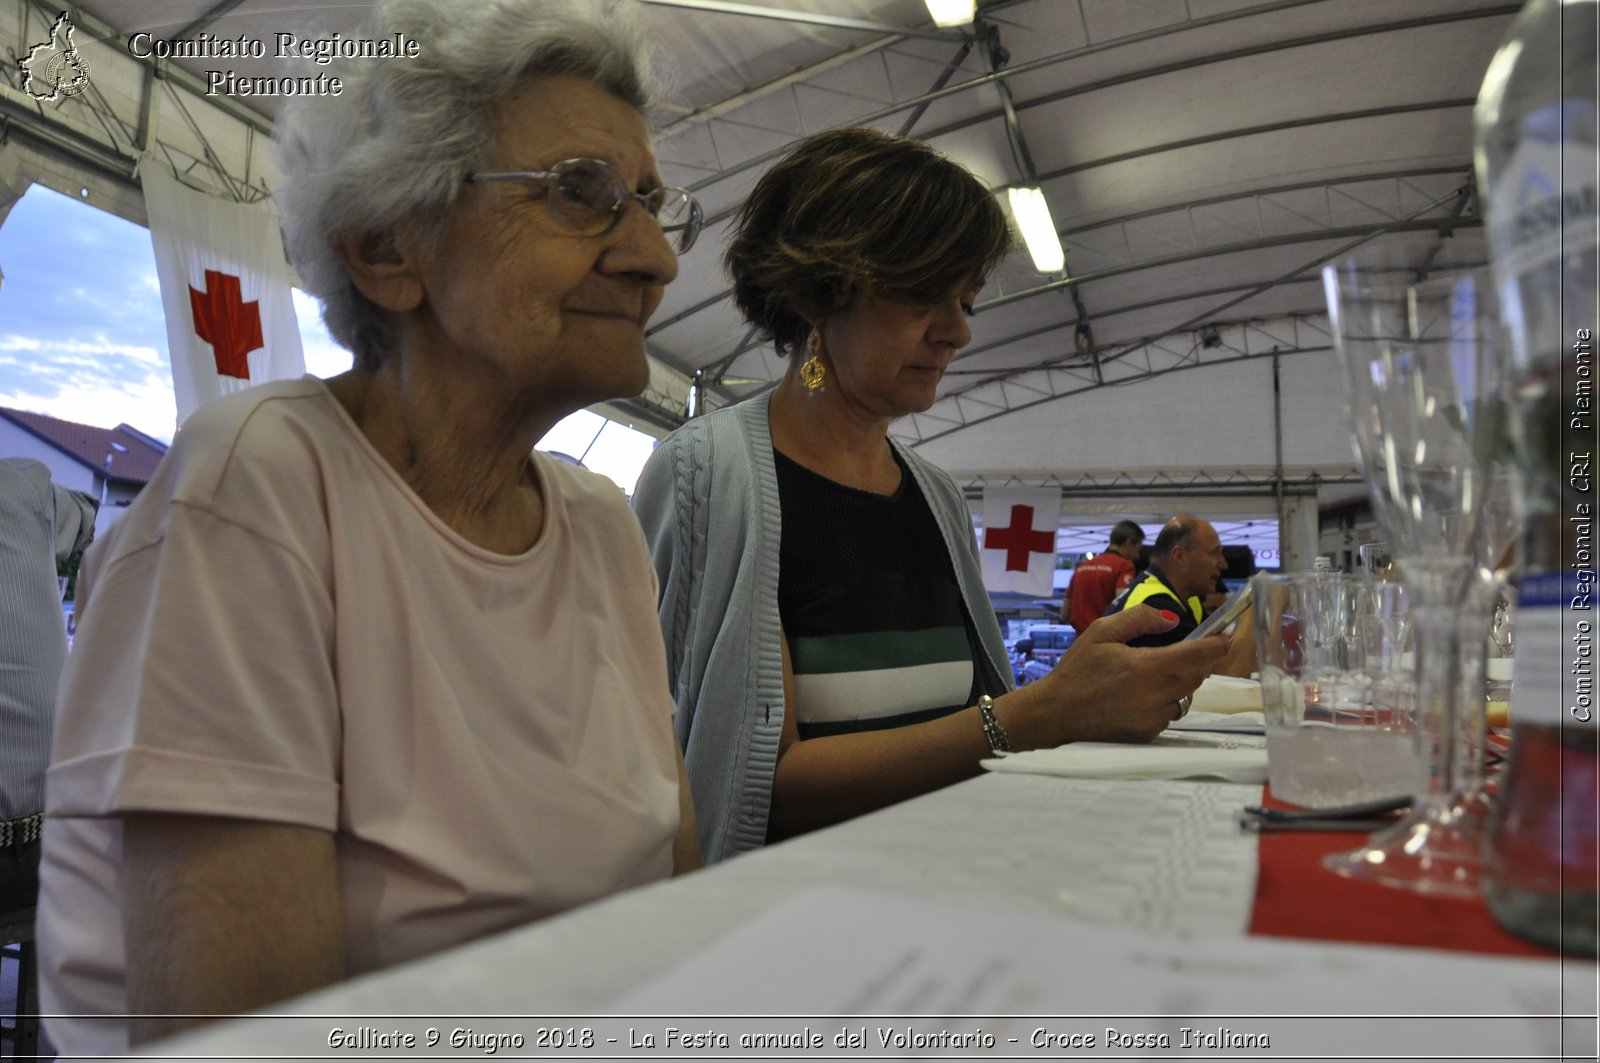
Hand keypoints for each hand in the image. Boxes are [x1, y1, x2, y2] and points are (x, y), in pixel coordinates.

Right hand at [1026, 606, 1227, 744]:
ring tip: (1154, 675)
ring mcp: (1154, 718)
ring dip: (1180, 683)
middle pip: (1197, 676)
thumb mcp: (1100, 632)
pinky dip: (1164, 702)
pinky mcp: (1149, 734)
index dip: (1218, 645)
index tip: (1229, 637)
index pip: (1197, 655)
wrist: (1055, 714)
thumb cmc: (1076, 671)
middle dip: (1197, 662)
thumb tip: (1172, 619)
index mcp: (1147, 666)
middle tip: (1184, 652)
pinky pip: (1169, 714)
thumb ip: (1139, 619)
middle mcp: (1157, 695)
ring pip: (1185, 696)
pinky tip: (1139, 697)